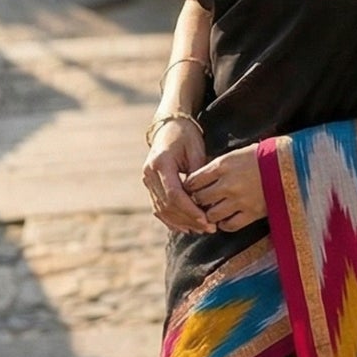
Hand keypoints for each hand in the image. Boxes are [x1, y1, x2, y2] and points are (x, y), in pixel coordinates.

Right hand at [142, 117, 212, 231]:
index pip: (174, 194)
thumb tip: (205, 199)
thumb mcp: (196, 150)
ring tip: (201, 229)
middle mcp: (149, 173)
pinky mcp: (149, 185)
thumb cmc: (186, 136)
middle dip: (188, 219)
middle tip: (209, 228)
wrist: (169, 126)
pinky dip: (171, 220)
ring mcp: (147, 180)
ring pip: (162, 210)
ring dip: (181, 222)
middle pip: (167, 205)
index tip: (206, 220)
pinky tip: (186, 228)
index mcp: (160, 163)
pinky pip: (158, 208)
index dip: (190, 210)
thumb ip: (198, 174)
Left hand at [181, 145, 266, 233]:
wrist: (292, 165)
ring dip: (210, 214)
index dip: (189, 186)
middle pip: (199, 199)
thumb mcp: (238, 153)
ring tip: (213, 211)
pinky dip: (224, 225)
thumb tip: (201, 178)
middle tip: (201, 202)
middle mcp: (228, 184)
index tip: (192, 189)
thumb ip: (219, 166)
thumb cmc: (265, 156)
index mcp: (223, 165)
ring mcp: (240, 200)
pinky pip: (229, 225)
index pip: (193, 180)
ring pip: (211, 215)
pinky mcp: (252, 213)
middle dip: (197, 201)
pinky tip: (225, 220)